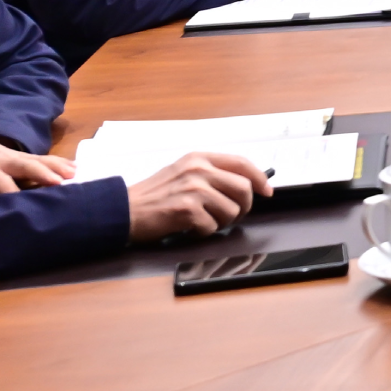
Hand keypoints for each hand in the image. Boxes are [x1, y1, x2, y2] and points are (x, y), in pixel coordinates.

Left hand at [0, 141, 75, 198]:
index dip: (9, 191)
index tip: (22, 204)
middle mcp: (0, 158)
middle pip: (23, 164)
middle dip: (41, 173)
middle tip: (59, 183)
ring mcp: (15, 154)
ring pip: (37, 159)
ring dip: (56, 166)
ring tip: (73, 175)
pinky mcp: (25, 154)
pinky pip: (44, 157)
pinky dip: (61, 163)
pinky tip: (76, 168)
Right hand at [124, 152, 268, 241]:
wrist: (124, 210)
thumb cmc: (153, 195)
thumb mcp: (183, 172)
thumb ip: (211, 173)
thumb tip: (245, 183)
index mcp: (199, 158)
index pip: (242, 163)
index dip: (259, 178)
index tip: (266, 191)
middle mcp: (198, 170)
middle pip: (243, 189)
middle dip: (243, 207)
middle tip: (232, 216)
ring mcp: (193, 189)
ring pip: (231, 211)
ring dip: (221, 222)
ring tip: (204, 221)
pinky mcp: (186, 209)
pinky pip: (212, 227)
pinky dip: (203, 232)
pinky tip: (189, 228)